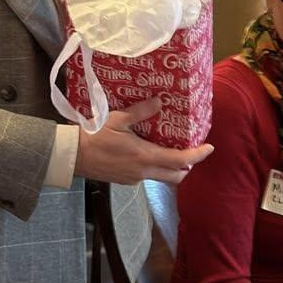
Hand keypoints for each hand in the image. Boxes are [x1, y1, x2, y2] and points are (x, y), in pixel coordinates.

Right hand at [74, 98, 213, 185]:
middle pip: (176, 176)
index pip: (180, 161)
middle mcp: (143, 173)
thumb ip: (140, 111)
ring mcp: (134, 179)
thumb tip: (159, 102)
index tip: (209, 148)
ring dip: (171, 168)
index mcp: (145, 157)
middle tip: (191, 150)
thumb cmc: (94, 135)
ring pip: (162, 178)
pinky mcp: (125, 181)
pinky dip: (155, 168)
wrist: (72, 156)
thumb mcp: (117, 119)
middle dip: (187, 166)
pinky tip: (148, 153)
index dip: (198, 155)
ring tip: (171, 150)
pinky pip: (148, 176)